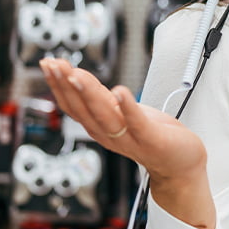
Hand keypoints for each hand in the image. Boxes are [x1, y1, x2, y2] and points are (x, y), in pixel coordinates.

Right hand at [40, 58, 214, 228]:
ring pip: (104, 116)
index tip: (49, 63)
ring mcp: (129, 138)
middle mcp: (109, 135)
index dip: (59, 85)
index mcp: (100, 126)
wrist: (180, 164)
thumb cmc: (152, 135)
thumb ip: (103, 100)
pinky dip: (128, 107)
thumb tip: (80, 78)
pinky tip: (120, 90)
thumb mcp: (122, 112)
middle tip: (55, 64)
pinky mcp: (151, 139)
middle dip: (67, 86)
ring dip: (89, 94)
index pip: (73, 105)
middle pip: (83, 110)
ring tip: (77, 74)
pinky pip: (137, 123)